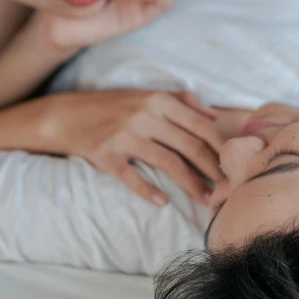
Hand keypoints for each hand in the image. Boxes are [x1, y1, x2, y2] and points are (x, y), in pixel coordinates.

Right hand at [41, 89, 223, 205]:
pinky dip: (149, 191)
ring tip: (204, 200)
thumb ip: (182, 100)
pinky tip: (163, 202)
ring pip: (168, 163)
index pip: (200, 126)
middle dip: (212, 170)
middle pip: (189, 146)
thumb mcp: (145, 95)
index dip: (220, 148)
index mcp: (158, 100)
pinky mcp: (105, 154)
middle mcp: (143, 115)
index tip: (234, 165)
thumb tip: (214, 114)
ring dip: (190, 185)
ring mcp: (124, 135)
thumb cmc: (111, 107)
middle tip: (227, 189)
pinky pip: (132, 176)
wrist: (65, 116)